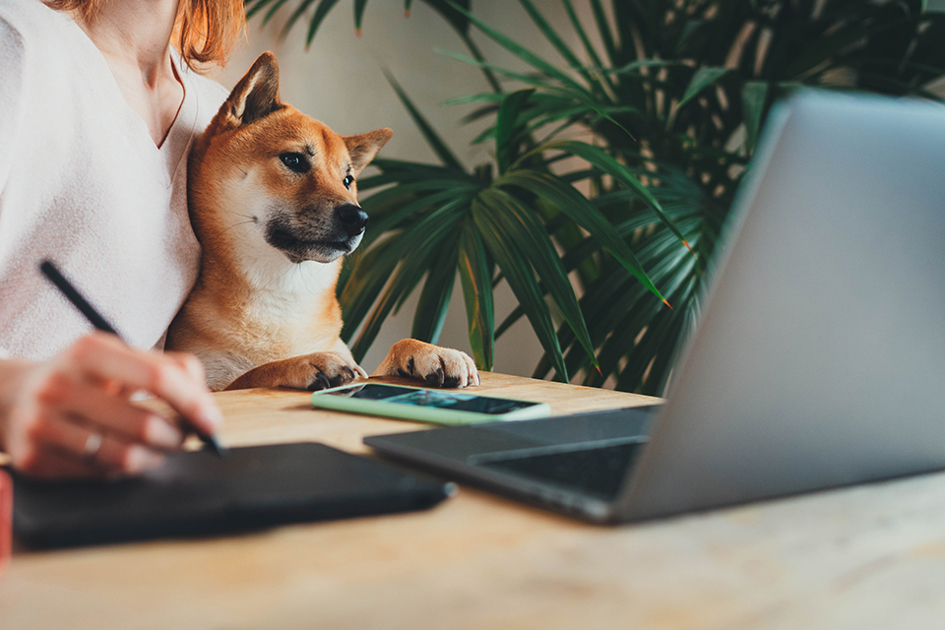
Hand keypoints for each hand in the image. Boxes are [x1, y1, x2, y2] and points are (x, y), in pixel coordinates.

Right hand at [0, 333, 222, 478]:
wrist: (14, 396)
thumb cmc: (88, 376)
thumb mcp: (123, 357)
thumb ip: (172, 371)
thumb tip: (208, 414)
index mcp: (88, 351)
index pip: (158, 378)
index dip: (194, 403)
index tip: (212, 423)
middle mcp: (59, 385)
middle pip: (146, 425)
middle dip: (178, 437)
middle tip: (185, 438)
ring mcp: (41, 424)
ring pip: (127, 457)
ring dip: (156, 457)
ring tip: (158, 447)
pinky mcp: (33, 458)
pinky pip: (101, 475)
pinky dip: (123, 468)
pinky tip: (119, 452)